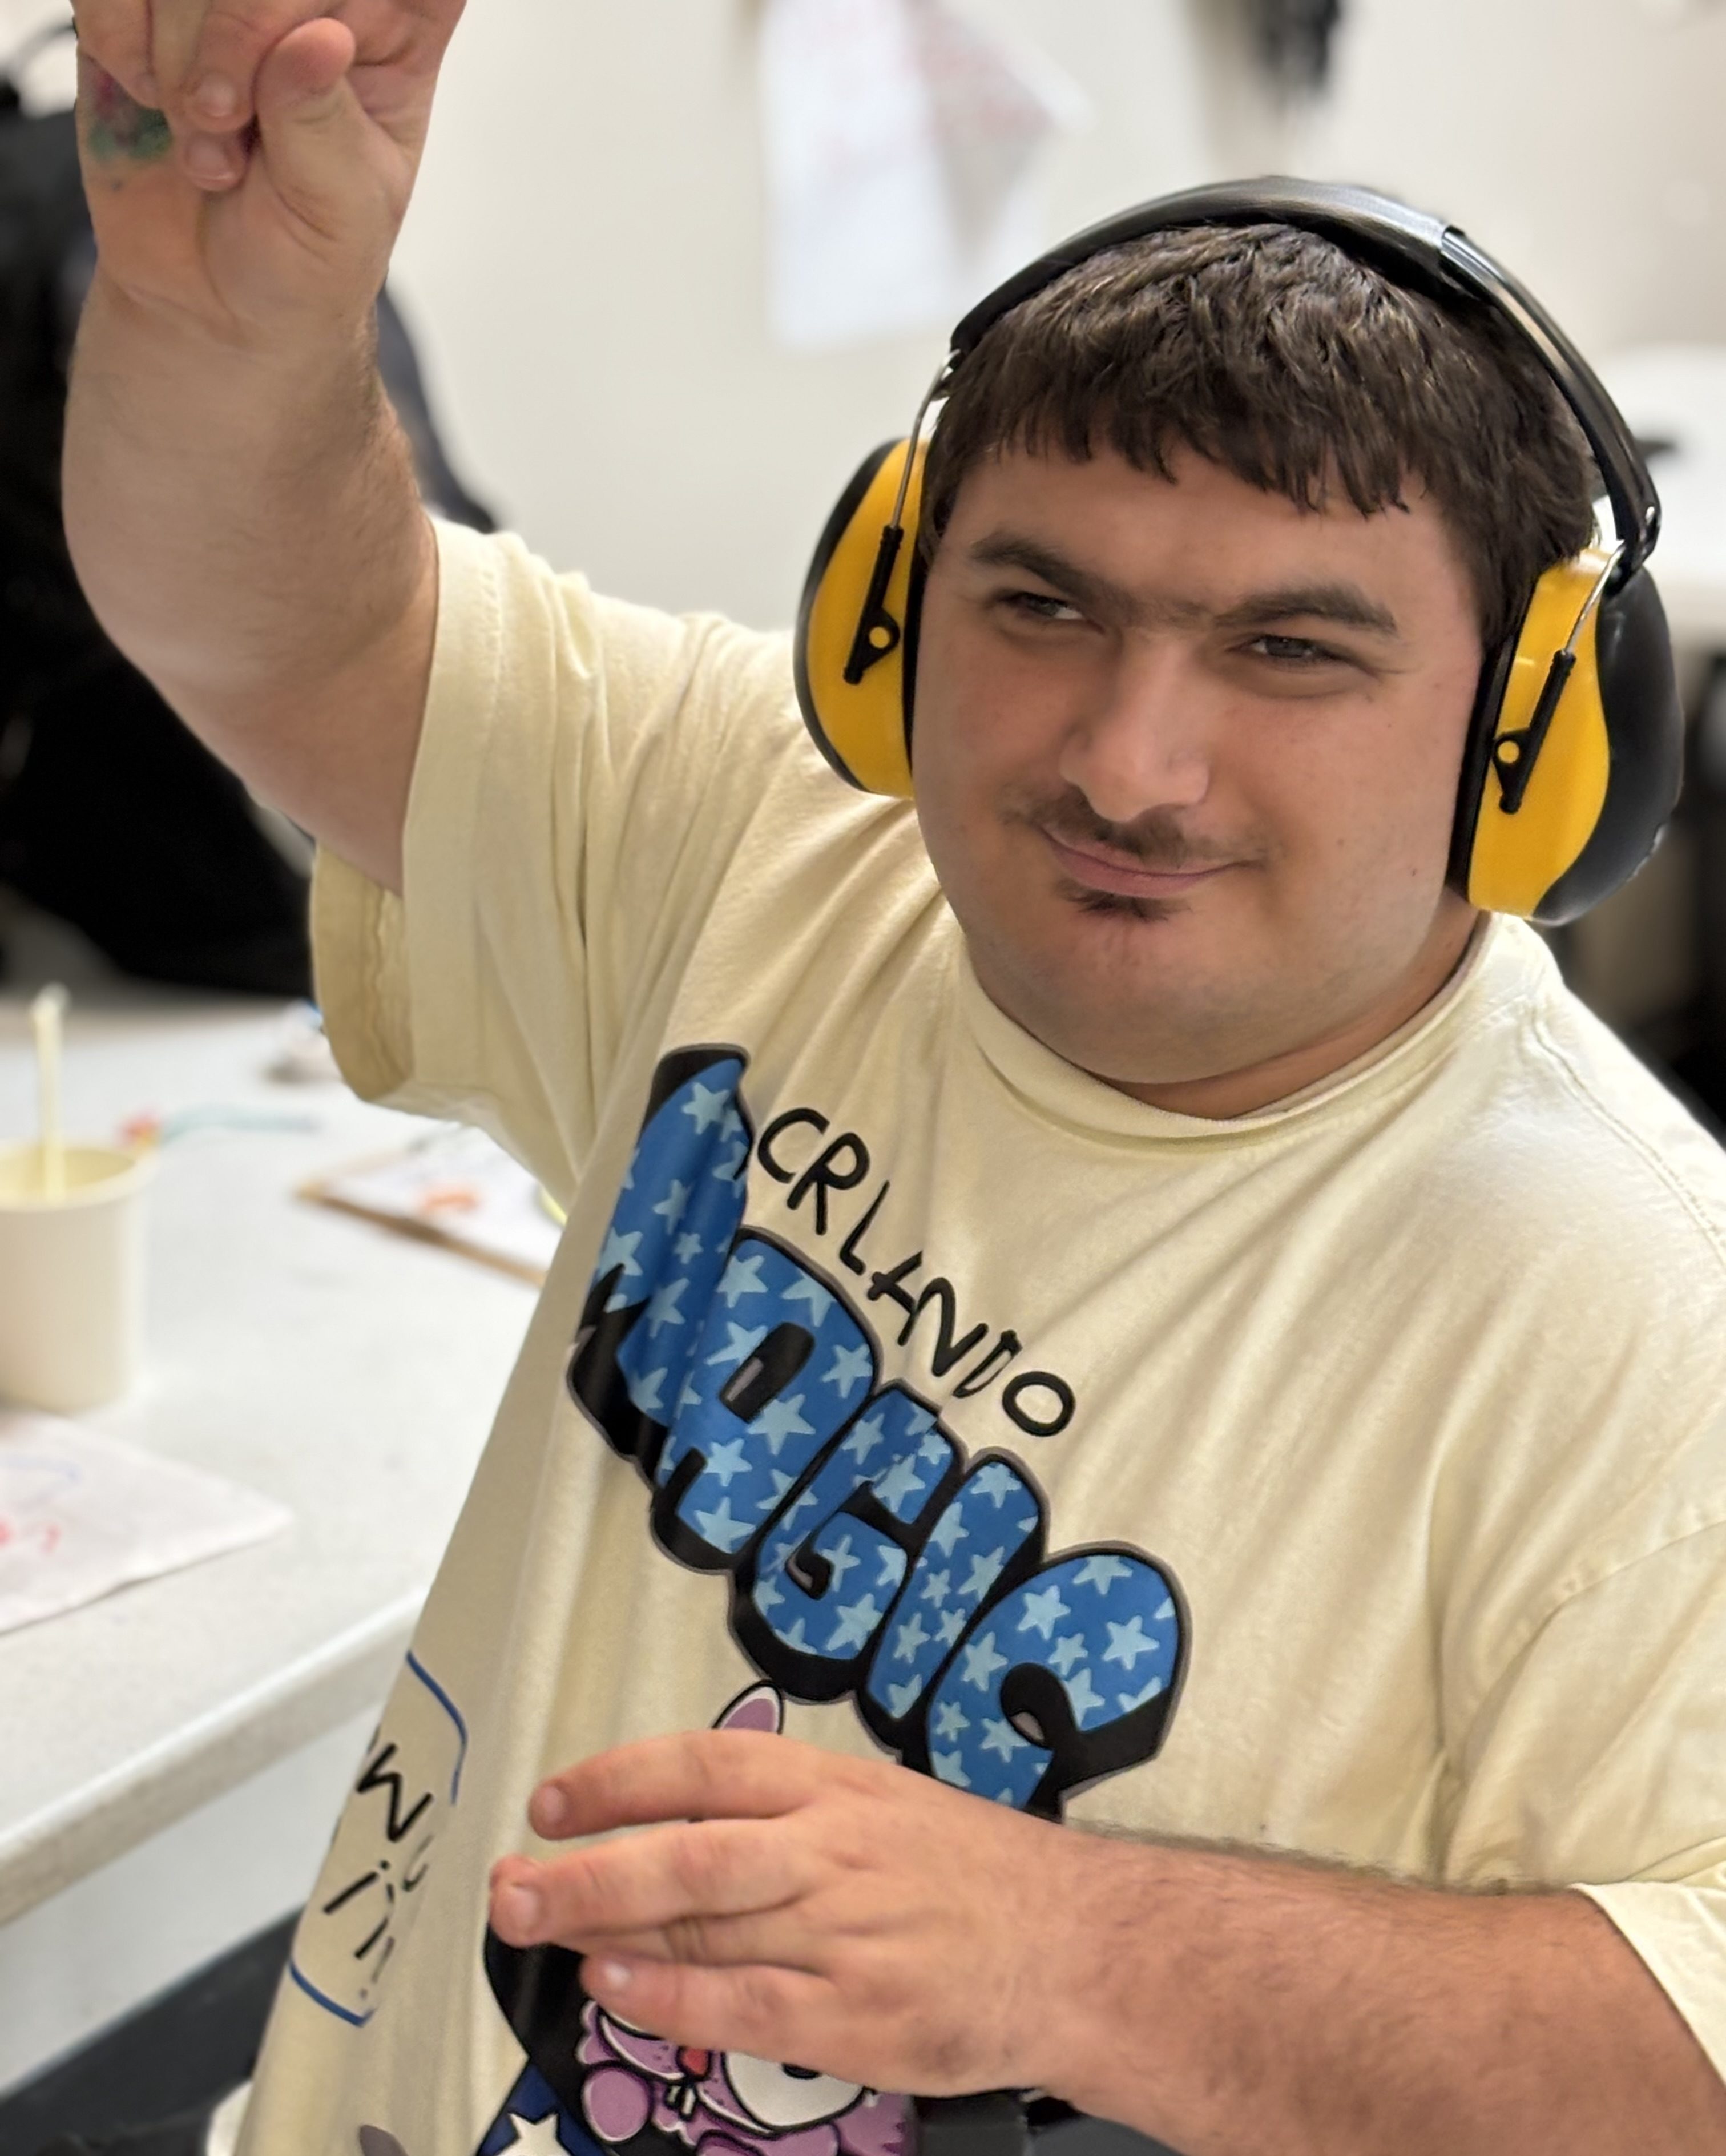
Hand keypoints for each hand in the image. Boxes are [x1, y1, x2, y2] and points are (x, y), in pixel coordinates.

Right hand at [70, 0, 464, 347]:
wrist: (218, 305)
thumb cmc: (303, 260)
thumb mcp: (339, 214)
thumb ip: (325, 128)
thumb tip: (322, 42)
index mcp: (396, 37)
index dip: (366, 5)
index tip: (326, 46)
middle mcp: (317, 2)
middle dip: (236, 34)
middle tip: (226, 121)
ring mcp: (223, 2)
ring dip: (177, 58)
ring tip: (205, 151)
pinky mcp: (144, 9)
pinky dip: (120, 38)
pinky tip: (148, 100)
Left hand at [487, 1731, 1118, 2100]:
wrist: (1080, 1947)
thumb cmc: (978, 1876)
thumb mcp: (885, 1808)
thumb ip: (789, 1817)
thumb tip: (674, 1828)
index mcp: (838, 1788)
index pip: (708, 1764)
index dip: (620, 1776)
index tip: (553, 1799)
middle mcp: (834, 1850)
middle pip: (688, 1847)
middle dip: (587, 1865)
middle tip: (513, 1881)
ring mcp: (846, 1933)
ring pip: (704, 1921)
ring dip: (610, 1926)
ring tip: (541, 1927)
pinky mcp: (859, 2016)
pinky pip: (745, 2005)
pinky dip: (673, 1996)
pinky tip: (618, 1989)